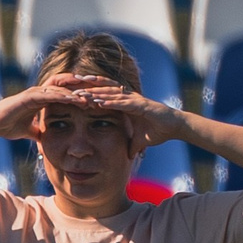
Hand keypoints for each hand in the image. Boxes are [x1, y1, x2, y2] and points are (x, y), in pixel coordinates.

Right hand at [0, 81, 87, 139]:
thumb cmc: (7, 126)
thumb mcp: (28, 131)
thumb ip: (38, 132)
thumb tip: (44, 141)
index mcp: (42, 99)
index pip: (64, 93)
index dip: (78, 95)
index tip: (93, 101)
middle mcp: (40, 92)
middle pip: (66, 85)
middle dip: (81, 88)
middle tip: (98, 92)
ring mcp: (35, 92)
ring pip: (61, 88)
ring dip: (76, 91)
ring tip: (91, 96)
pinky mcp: (30, 96)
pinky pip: (50, 94)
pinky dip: (64, 96)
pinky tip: (75, 99)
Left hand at [57, 74, 187, 155]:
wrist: (175, 128)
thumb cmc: (157, 131)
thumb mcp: (136, 141)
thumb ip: (129, 145)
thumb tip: (125, 157)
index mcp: (123, 103)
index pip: (101, 95)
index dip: (86, 93)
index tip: (70, 94)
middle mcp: (127, 98)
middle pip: (102, 90)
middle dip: (85, 87)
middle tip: (67, 86)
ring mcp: (134, 100)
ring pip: (110, 93)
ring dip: (94, 92)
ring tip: (78, 92)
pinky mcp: (141, 105)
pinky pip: (122, 102)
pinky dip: (110, 101)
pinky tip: (97, 101)